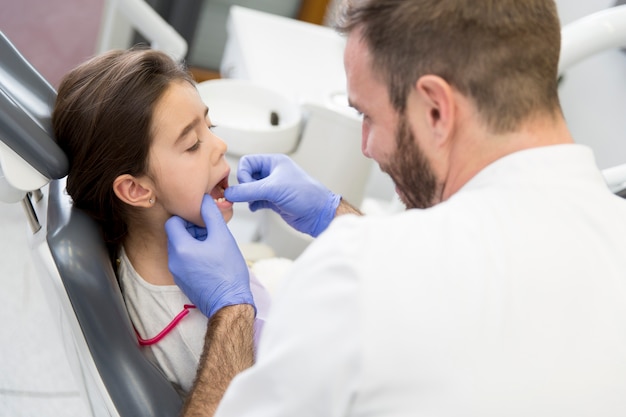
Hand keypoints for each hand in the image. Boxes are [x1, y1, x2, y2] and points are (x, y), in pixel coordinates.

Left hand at [165, 194, 253, 317]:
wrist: (229, 303)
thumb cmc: (228, 273)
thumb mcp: (223, 237)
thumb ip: (211, 215)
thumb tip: (204, 200)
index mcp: (180, 248)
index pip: (172, 221)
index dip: (187, 216)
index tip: (202, 219)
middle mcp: (173, 260)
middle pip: (177, 234)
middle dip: (193, 229)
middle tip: (212, 231)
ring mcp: (177, 272)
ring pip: (182, 248)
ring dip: (195, 242)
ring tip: (214, 246)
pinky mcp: (183, 281)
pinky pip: (185, 261)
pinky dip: (195, 255)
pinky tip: (212, 259)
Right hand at [224, 154, 340, 236]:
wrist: (319, 215)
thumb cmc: (305, 195)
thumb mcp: (273, 190)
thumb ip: (249, 191)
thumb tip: (229, 193)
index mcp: (274, 162)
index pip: (247, 162)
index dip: (243, 174)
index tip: (247, 187)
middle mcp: (273, 173)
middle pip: (247, 175)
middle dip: (244, 186)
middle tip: (249, 196)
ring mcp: (274, 187)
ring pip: (251, 189)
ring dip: (248, 196)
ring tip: (253, 202)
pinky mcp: (274, 201)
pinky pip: (256, 199)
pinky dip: (253, 204)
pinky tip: (256, 208)